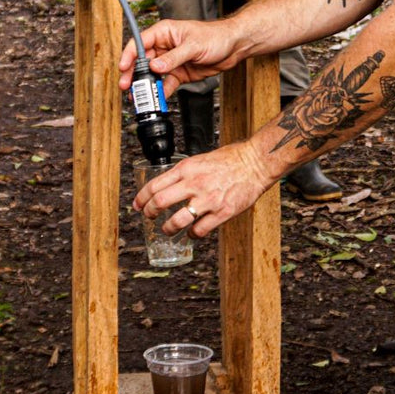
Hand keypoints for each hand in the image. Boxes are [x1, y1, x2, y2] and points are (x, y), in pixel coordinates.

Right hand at [118, 19, 242, 92]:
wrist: (234, 47)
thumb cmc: (216, 36)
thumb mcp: (193, 46)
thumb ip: (173, 58)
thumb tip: (156, 66)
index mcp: (165, 32)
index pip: (140, 42)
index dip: (129, 55)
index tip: (124, 67)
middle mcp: (165, 46)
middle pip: (142, 61)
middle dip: (133, 74)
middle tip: (126, 86)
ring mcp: (171, 61)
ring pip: (152, 75)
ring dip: (145, 85)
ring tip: (139, 96)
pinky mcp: (179, 73)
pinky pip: (166, 84)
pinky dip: (161, 92)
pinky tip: (158, 98)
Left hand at [134, 140, 274, 238]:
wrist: (255, 162)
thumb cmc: (232, 158)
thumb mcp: (201, 159)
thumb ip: (186, 172)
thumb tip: (171, 184)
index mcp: (187, 169)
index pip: (155, 185)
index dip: (141, 198)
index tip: (138, 205)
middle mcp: (194, 184)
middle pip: (160, 203)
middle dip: (149, 213)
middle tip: (148, 217)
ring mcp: (208, 200)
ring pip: (177, 221)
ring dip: (168, 229)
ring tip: (167, 230)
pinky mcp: (222, 213)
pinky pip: (200, 230)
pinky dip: (192, 235)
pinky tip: (192, 233)